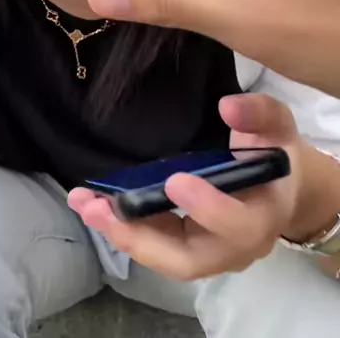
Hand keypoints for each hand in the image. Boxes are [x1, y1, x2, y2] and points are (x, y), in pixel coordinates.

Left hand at [69, 95, 335, 280]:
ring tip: (85, 204)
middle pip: (188, 260)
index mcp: (264, 217)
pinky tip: (91, 204)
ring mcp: (209, 253)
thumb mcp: (276, 125)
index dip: (208, 209)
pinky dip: (121, 228)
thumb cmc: (275, 151)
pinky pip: (153, 245)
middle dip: (141, 236)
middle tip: (101, 209)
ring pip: (163, 258)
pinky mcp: (185, 247)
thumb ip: (258, 112)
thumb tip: (228, 105)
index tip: (175, 180)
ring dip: (121, 234)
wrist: (281, 185)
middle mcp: (235, 248)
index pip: (238, 226)